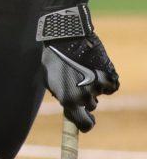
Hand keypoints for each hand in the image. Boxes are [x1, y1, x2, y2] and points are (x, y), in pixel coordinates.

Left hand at [38, 4, 119, 131]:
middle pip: (91, 106)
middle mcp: (85, 97)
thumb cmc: (52, 57)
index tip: (87, 120)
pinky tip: (96, 69)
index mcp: (68, 100)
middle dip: (85, 97)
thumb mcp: (49, 79)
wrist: (64, 36)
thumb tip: (67, 105)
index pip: (84, 124)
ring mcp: (98, 86)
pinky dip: (106, 79)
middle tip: (77, 81)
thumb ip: (60, 95)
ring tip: (83, 70)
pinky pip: (111, 85)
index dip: (85, 124)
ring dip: (94, 86)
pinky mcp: (108, 75)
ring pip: (100, 93)